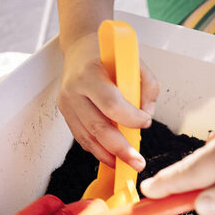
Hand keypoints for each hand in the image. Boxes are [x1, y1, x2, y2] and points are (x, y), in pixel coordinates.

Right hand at [57, 32, 159, 170]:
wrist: (80, 48)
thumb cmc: (110, 56)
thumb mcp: (135, 62)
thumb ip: (148, 88)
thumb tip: (147, 115)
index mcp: (91, 74)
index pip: (111, 104)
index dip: (130, 118)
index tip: (145, 122)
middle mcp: (75, 90)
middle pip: (98, 127)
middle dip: (120, 149)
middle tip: (138, 162)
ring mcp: (67, 103)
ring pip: (88, 137)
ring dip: (108, 155)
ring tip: (126, 165)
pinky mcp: (66, 113)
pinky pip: (82, 137)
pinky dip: (98, 150)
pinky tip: (112, 157)